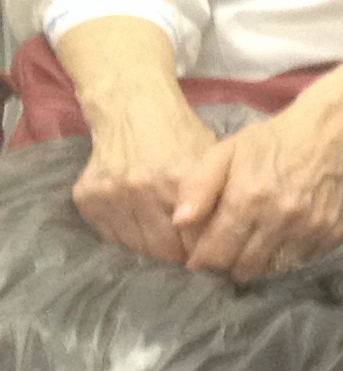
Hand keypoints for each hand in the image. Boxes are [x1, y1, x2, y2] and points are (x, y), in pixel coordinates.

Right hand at [70, 80, 220, 262]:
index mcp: (177, 180)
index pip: (195, 239)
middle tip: (190, 259)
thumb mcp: (212, 160)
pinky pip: (112, 237)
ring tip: (168, 248)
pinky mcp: (88, 198)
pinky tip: (143, 231)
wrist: (133, 110)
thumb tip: (227, 243)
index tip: (212, 259)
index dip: (205, 252)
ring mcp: (111, 195)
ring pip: (137, 247)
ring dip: (155, 252)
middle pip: (164, 250)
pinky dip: (129, 240)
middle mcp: (141, 189)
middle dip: (181, 257)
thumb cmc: (182, 137)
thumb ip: (218, 199)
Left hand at [172, 64, 342, 281]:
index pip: (216, 253)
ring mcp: (309, 228)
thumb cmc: (272, 141)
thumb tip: (179, 221)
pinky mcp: (331, 233)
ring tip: (248, 253)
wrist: (332, 133)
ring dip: (257, 265)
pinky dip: (286, 257)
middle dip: (228, 266)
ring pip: (273, 269)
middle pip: (244, 268)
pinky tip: (279, 241)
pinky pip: (301, 261)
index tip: (198, 260)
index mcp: (248, 199)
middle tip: (224, 256)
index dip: (202, 262)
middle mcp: (280, 219)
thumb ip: (198, 186)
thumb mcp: (226, 152)